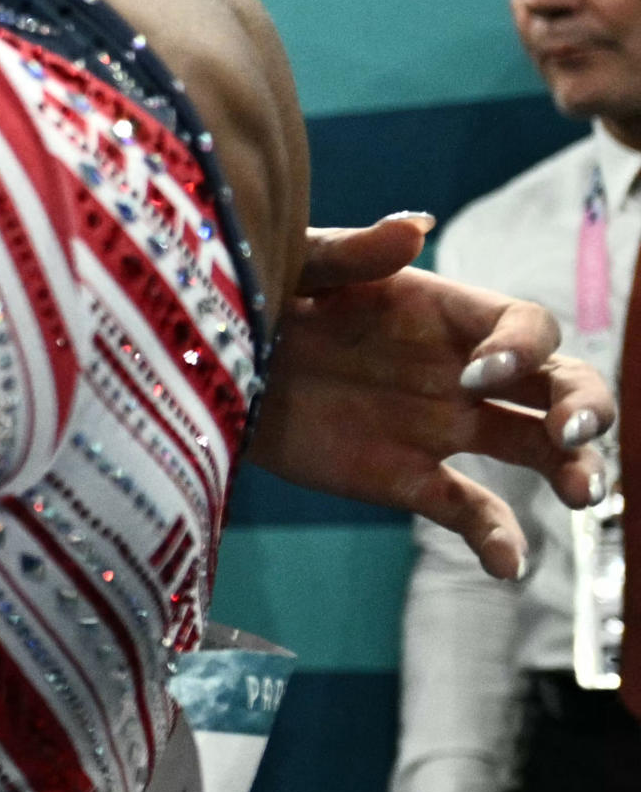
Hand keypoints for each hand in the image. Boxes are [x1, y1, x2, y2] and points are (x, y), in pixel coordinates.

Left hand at [250, 213, 614, 581]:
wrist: (207, 361)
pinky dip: (497, 539)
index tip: (477, 372)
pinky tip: (508, 567)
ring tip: (582, 493)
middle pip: (559, 385)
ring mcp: (441, 426)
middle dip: (584, 406)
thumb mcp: (296, 265)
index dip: (521, 348)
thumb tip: (415, 224)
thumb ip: (352, 251)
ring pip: (535, 449)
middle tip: (571, 435)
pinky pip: (469, 511)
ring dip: (573, 469)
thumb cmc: (257, 294)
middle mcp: (460, 371)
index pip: (526, 327)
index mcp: (444, 313)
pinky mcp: (407, 477)